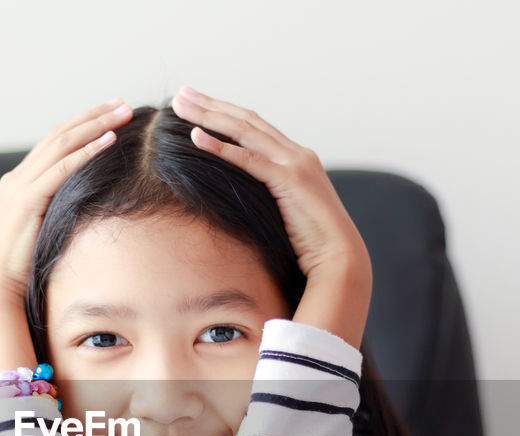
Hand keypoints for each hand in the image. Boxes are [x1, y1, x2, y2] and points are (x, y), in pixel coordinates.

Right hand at [0, 98, 133, 379]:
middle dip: (92, 116)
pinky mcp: (26, 200)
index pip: (54, 145)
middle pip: (59, 135)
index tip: (110, 116)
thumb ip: (56, 222)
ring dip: (94, 125)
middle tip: (123, 103)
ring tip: (122, 112)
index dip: (82, 127)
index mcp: (19, 186)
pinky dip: (86, 150)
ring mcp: (19, 187)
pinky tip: (109, 140)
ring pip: (61, 143)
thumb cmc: (20, 274)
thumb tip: (85, 222)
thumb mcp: (40, 239)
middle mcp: (17, 179)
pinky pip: (61, 167)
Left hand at [170, 86, 372, 347]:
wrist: (339, 258)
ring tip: (181, 107)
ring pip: (245, 131)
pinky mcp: (290, 180)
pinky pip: (248, 160)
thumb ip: (269, 197)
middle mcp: (297, 154)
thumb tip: (242, 200)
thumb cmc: (311, 244)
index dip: (225, 113)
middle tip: (181, 94)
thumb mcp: (286, 212)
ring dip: (210, 117)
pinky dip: (221, 148)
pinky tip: (196, 138)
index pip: (255, 127)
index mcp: (297, 159)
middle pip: (247, 120)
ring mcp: (295, 164)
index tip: (197, 104)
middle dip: (211, 105)